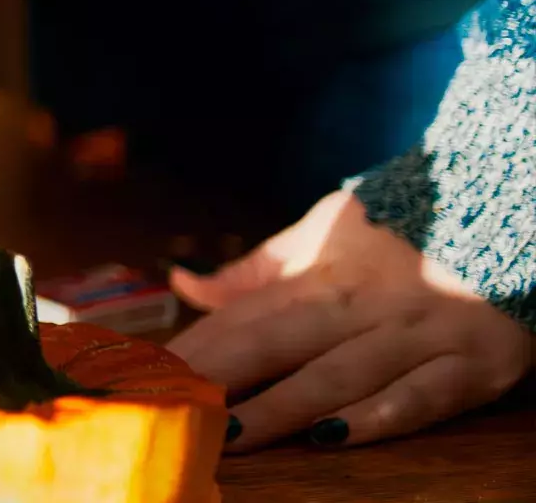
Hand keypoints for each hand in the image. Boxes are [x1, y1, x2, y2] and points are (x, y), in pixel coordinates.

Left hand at [165, 190, 532, 449]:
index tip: (147, 377)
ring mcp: (419, 336)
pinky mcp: (474, 366)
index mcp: (321, 274)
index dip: (194, 350)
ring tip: (229, 434)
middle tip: (171, 409)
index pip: (243, 318)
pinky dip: (377, 417)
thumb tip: (183, 284)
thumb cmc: (400, 233)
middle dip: (221, 377)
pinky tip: (333, 436)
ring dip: (282, 407)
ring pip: (339, 375)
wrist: (507, 210)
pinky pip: (422, 397)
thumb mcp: (322, 235)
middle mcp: (363, 304)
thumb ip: (255, 270)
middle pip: (277, 343)